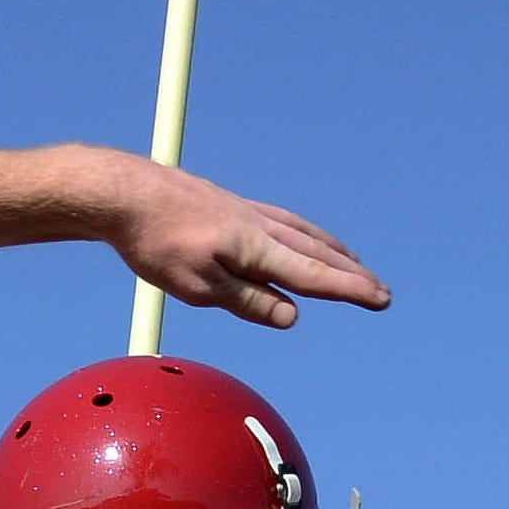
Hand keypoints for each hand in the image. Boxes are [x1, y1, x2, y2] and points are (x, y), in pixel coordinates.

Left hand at [104, 160, 388, 328]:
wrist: (125, 193)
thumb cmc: (156, 244)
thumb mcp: (198, 287)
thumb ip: (248, 301)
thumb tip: (292, 315)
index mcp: (255, 249)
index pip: (312, 275)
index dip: (349, 290)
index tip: (380, 300)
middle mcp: (260, 226)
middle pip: (317, 254)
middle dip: (351, 275)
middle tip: (382, 293)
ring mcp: (247, 212)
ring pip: (303, 234)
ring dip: (334, 252)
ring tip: (354, 265)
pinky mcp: (231, 206)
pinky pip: (282, 222)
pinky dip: (304, 234)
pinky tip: (301, 238)